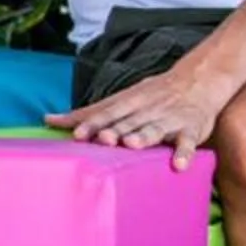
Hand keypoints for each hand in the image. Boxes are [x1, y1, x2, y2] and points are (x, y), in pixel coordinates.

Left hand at [46, 62, 238, 170]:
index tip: (76, 134)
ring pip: (155, 128)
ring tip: (133, 144)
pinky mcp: (190, 129)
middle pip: (128, 121)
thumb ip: (87, 113)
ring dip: (144, 136)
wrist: (197, 80)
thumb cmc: (151, 96)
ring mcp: (169, 119)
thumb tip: (48, 120)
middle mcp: (146, 110)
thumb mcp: (119, 100)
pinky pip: (187, 142)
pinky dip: (184, 153)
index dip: (92, 123)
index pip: (107, 113)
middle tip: (101, 140)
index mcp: (128, 102)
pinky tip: (178, 165)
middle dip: (115, 130)